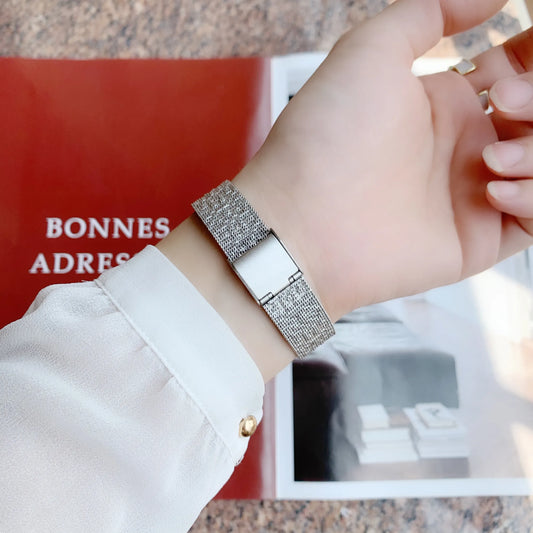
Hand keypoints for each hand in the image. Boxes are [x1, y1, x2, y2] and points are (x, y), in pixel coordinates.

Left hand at [234, 0, 532, 320]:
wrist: (304, 222)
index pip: (515, 70)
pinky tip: (493, 190)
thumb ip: (430, 11)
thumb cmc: (326, 138)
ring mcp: (470, 194)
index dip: (531, 55)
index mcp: (443, 103)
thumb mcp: (370, 50)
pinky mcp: (477, 240)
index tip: (528, 44)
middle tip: (503, 97)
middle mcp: (461, 147)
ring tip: (490, 157)